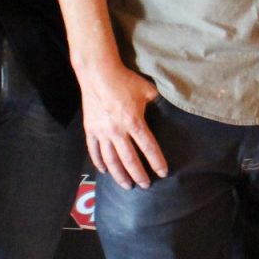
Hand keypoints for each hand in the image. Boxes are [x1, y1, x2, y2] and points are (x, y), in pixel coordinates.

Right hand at [77, 62, 166, 189]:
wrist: (98, 72)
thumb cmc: (124, 80)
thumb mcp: (147, 90)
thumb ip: (157, 103)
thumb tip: (168, 110)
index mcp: (133, 121)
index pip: (148, 147)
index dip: (156, 161)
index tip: (163, 173)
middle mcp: (117, 130)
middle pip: (129, 159)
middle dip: (138, 175)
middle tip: (145, 185)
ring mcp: (101, 131)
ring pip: (110, 160)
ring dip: (119, 175)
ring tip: (126, 186)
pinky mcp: (90, 129)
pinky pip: (94, 151)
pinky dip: (99, 163)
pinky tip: (104, 171)